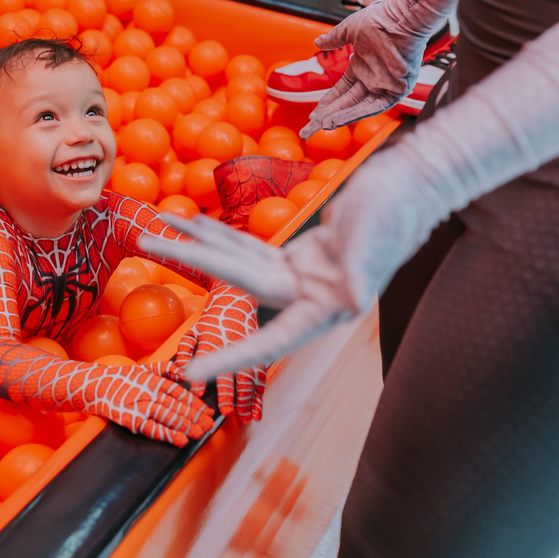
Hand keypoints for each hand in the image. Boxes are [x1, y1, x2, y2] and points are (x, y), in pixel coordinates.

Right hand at [80, 363, 214, 446]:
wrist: (95, 386)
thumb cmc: (121, 377)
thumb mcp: (145, 367)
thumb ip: (166, 369)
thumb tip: (186, 372)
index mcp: (155, 380)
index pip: (181, 393)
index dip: (196, 403)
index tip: (207, 412)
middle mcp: (150, 393)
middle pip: (178, 406)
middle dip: (195, 417)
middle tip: (209, 425)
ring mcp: (141, 406)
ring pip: (169, 417)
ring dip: (186, 426)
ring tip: (200, 433)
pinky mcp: (132, 420)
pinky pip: (153, 429)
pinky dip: (168, 435)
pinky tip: (181, 440)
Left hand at [141, 161, 430, 378]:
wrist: (414, 183)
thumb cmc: (402, 209)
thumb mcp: (380, 237)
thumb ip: (363, 269)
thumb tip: (352, 299)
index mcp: (325, 308)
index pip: (270, 341)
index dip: (230, 358)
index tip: (189, 374)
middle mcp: (306, 298)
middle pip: (236, 285)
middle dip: (188, 263)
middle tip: (143, 243)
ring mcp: (298, 276)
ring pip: (234, 261)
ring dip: (195, 244)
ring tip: (153, 227)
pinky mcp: (296, 254)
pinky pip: (248, 245)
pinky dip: (220, 236)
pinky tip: (191, 226)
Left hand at [164, 323, 266, 421]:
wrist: (236, 303)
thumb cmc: (211, 322)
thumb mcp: (193, 332)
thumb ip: (185, 352)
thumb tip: (179, 372)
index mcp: (211, 340)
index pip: (205, 360)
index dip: (201, 378)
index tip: (198, 394)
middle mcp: (230, 347)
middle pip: (231, 372)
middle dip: (229, 393)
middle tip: (225, 412)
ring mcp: (247, 351)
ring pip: (249, 378)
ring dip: (247, 399)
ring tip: (244, 417)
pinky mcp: (257, 355)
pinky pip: (260, 377)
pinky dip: (259, 395)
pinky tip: (257, 410)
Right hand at [300, 1, 426, 138]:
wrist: (400, 17)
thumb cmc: (380, 19)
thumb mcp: (349, 30)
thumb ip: (334, 39)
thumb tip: (318, 42)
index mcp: (363, 67)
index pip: (341, 91)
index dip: (326, 103)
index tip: (312, 114)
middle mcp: (374, 79)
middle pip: (346, 104)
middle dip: (325, 118)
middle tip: (307, 129)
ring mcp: (385, 86)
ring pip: (358, 109)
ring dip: (338, 119)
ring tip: (319, 127)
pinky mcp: (397, 91)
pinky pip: (373, 108)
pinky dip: (354, 114)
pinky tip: (336, 120)